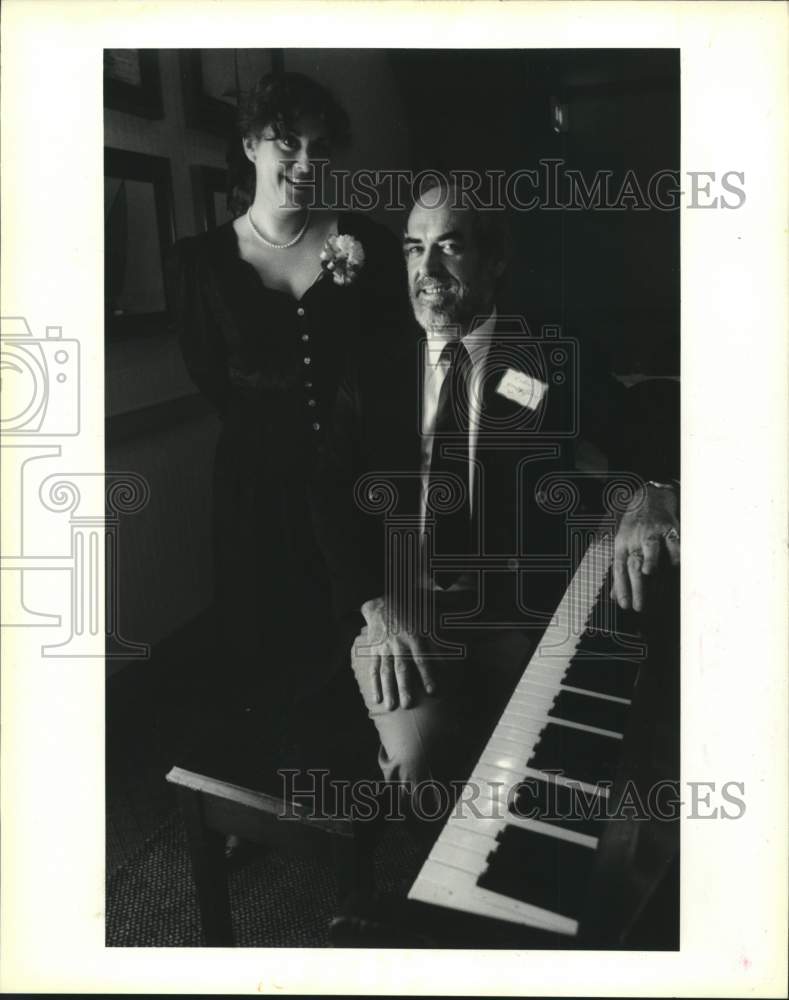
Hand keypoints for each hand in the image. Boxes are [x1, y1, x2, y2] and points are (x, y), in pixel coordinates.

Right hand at [357, 596, 438, 709]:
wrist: (382, 601)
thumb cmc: (410, 610)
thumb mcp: (428, 616)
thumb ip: (441, 633)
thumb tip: (456, 648)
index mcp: (413, 635)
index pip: (421, 658)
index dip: (427, 674)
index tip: (433, 691)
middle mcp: (398, 643)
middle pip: (401, 668)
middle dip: (404, 687)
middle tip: (408, 705)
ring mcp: (384, 648)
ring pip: (386, 671)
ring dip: (388, 689)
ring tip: (391, 707)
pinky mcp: (374, 650)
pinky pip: (373, 668)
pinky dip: (374, 684)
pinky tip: (377, 698)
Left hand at [612, 483, 679, 611]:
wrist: (651, 497)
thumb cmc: (636, 527)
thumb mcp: (623, 545)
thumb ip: (621, 571)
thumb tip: (614, 597)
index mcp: (622, 544)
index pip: (619, 568)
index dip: (620, 587)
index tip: (624, 606)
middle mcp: (635, 538)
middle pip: (633, 563)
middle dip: (636, 586)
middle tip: (639, 607)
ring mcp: (653, 532)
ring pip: (650, 547)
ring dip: (650, 560)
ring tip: (648, 573)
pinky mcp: (670, 528)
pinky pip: (673, 543)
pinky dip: (674, 555)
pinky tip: (674, 567)